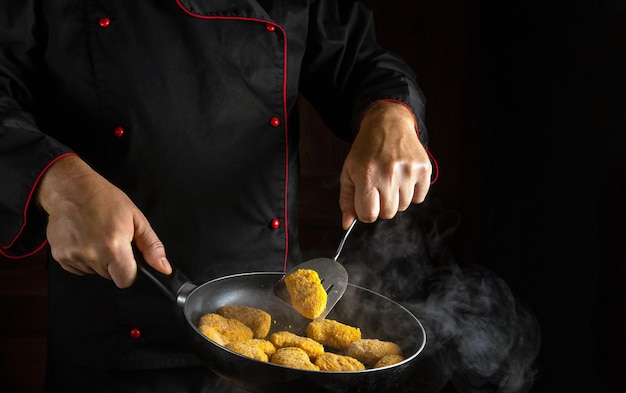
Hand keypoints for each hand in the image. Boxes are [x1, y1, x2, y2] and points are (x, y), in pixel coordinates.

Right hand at [36, 155, 170, 287]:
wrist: (71, 189)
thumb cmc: (105, 199)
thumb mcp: (136, 218)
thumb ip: (152, 246)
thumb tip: (164, 268)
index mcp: (113, 246)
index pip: (126, 281)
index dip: (131, 273)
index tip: (131, 262)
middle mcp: (91, 254)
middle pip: (110, 276)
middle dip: (115, 263)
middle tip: (112, 240)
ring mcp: (72, 256)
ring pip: (95, 272)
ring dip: (99, 260)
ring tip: (97, 237)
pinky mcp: (59, 256)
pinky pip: (79, 268)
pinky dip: (84, 258)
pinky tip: (84, 239)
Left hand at [339, 101, 431, 228]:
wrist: (388, 124)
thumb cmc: (366, 151)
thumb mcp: (349, 172)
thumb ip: (347, 200)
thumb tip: (347, 224)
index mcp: (367, 175)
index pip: (369, 214)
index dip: (366, 212)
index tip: (367, 202)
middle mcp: (388, 173)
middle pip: (387, 213)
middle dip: (381, 205)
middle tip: (379, 188)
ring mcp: (408, 171)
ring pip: (403, 207)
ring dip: (396, 198)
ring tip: (391, 179)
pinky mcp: (423, 169)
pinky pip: (419, 198)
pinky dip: (412, 193)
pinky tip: (404, 177)